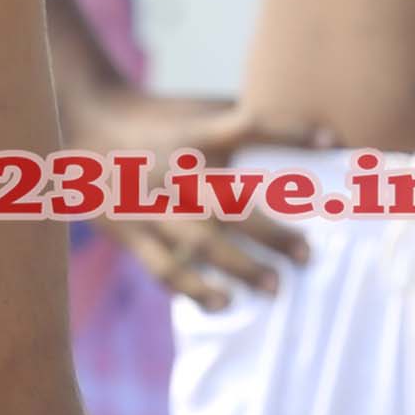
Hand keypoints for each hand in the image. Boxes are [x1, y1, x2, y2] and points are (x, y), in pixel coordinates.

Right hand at [82, 86, 323, 311]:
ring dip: (238, 266)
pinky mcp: (128, 230)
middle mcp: (176, 169)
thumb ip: (239, 121)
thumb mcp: (195, 109)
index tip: (334, 141)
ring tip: (275, 288)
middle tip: (308, 255)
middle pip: (228, 200)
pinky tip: (222, 304)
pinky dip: (191, 289)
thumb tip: (307, 135)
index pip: (250, 125)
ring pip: (198, 241)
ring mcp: (150, 203)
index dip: (292, 131)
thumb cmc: (155, 118)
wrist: (80, 121)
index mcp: (196, 133)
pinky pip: (161, 267)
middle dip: (270, 230)